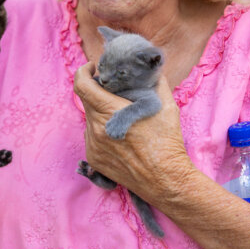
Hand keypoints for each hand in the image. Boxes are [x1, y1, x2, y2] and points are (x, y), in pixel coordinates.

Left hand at [73, 62, 194, 202]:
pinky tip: (120, 135)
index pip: (82, 85)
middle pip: (86, 100)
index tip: (93, 68)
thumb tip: (151, 67)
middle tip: (113, 90)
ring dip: (100, 112)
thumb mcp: (166, 106)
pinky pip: (92, 136)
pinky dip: (102, 129)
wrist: (165, 180)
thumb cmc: (167, 143)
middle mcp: (96, 128)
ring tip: (120, 115)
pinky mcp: (94, 159)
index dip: (84, 71)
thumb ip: (156, 82)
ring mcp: (93, 145)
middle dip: (97, 90)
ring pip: (89, 119)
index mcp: (109, 112)